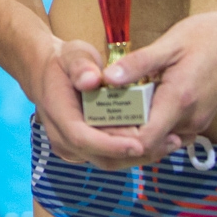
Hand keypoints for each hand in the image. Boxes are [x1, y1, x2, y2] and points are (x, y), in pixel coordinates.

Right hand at [30, 37, 158, 169]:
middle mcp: (63, 138)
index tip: (138, 144)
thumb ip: (80, 65)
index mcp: (58, 114)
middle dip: (134, 155)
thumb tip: (92, 80)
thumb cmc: (63, 63)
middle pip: (100, 157)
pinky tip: (157, 142)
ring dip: (138, 157)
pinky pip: (110, 157)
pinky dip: (133, 153)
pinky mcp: (85, 150)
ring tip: (169, 143)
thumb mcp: (72, 54)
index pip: (82, 138)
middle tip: (168, 143)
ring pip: (108, 162)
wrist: (48, 75)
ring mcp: (73, 147)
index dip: (110, 145)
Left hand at [105, 4, 216, 163]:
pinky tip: (137, 106)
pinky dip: (152, 126)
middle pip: (148, 145)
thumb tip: (106, 78)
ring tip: (113, 109)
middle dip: (121, 135)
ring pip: (160, 141)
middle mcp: (190, 120)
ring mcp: (197, 122)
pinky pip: (171, 132)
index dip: (118, 137)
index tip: (99, 119)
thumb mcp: (171, 43)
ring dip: (136, 130)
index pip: (144, 141)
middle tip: (99, 114)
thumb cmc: (211, 36)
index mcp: (179, 102)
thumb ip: (138, 63)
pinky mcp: (200, 118)